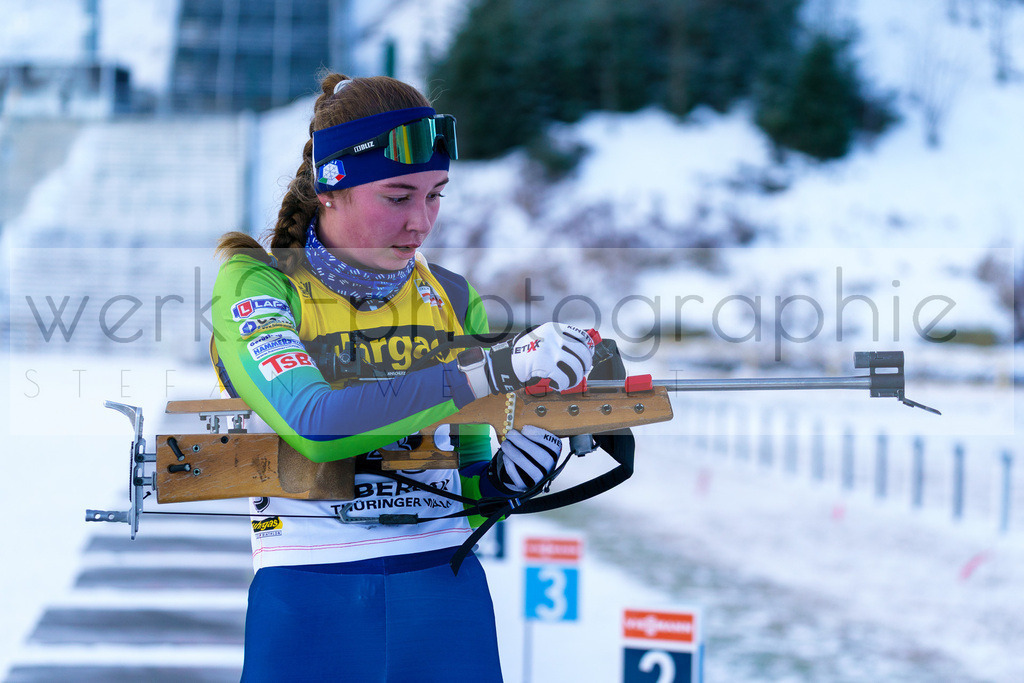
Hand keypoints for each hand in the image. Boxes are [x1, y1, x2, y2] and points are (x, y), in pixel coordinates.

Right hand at [460, 324, 595, 396]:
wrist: (507, 361)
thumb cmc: (527, 352)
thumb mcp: (543, 337)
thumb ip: (560, 340)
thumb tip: (585, 348)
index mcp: (554, 328)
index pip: (581, 336)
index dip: (588, 348)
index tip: (588, 356)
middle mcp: (554, 337)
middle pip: (581, 352)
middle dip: (585, 365)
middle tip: (581, 371)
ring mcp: (550, 350)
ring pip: (575, 366)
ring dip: (576, 377)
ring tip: (570, 381)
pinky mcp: (545, 364)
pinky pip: (564, 377)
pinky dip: (564, 384)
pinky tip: (559, 385)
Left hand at [487, 426, 561, 494]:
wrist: (525, 474)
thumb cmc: (530, 453)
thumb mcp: (536, 443)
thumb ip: (532, 436)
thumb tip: (522, 429)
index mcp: (555, 455)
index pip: (553, 446)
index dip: (539, 436)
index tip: (524, 428)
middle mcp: (551, 469)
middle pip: (542, 457)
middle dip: (524, 443)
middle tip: (511, 434)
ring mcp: (540, 480)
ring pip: (531, 469)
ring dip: (515, 453)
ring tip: (505, 444)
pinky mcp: (526, 487)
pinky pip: (518, 478)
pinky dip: (510, 465)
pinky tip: (506, 456)